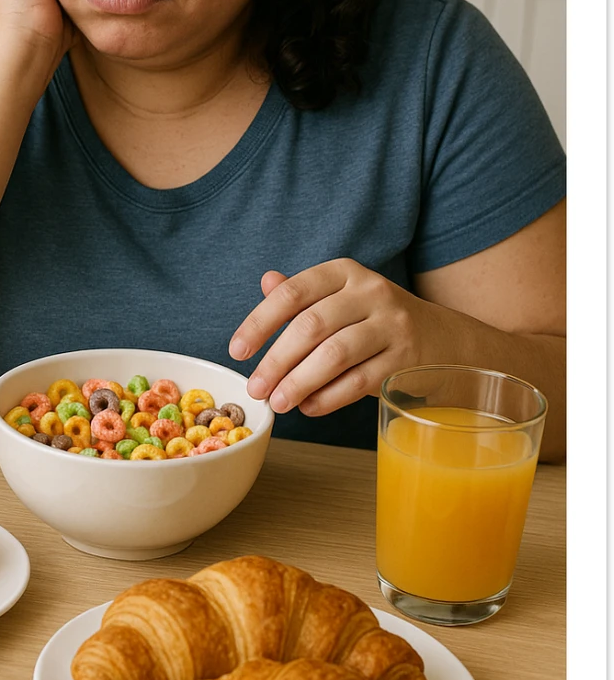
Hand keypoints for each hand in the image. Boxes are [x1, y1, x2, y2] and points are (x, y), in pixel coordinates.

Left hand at [228, 260, 434, 416]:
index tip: (237, 351)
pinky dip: (329, 398)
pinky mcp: (405, 360)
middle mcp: (370, 292)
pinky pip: (359, 381)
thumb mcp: (340, 297)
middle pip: (312, 326)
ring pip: (335, 355)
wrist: (442, 339)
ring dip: (299, 382)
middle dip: (276, 361)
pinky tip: (309, 407)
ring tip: (278, 402)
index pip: (293, 293)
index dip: (260, 322)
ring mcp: (392, 325)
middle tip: (255, 388)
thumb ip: (303, 294)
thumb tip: (267, 280)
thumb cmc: (374, 319)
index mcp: (345, 272)